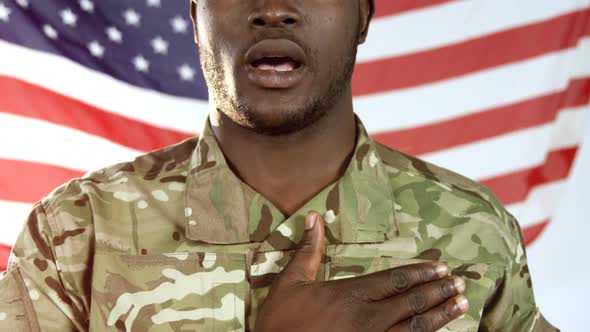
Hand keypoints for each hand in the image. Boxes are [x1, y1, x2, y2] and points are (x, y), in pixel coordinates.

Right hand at [254, 211, 468, 331]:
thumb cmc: (281, 322)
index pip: (394, 280)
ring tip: (460, 306)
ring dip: (440, 316)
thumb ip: (308, 250)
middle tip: (459, 284)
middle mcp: (368, 318)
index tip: (441, 267)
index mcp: (350, 295)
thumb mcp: (290, 282)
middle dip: (438, 291)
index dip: (421, 273)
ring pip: (416, 327)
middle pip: (411, 302)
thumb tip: (313, 218)